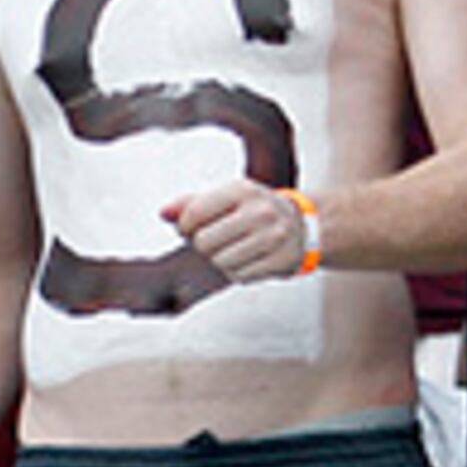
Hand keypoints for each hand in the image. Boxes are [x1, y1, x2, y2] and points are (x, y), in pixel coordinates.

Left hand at [164, 176, 314, 283]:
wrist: (303, 226)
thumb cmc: (255, 210)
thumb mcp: (227, 198)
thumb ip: (191, 204)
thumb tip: (163, 213)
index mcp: (242, 190)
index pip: (194, 214)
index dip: (184, 228)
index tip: (192, 229)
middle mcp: (260, 211)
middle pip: (204, 243)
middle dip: (204, 246)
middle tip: (218, 241)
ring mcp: (273, 236)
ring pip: (220, 262)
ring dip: (221, 261)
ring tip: (235, 250)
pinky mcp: (281, 261)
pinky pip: (239, 276)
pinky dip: (237, 272)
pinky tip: (249, 260)